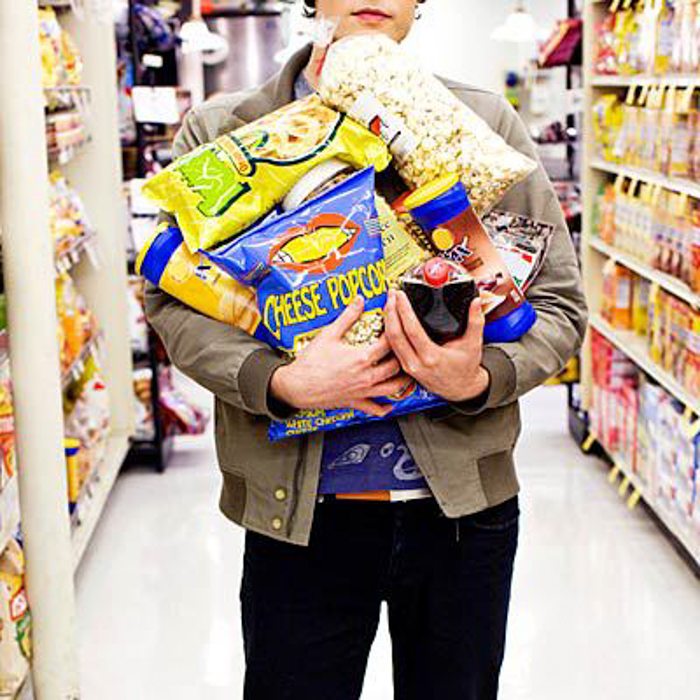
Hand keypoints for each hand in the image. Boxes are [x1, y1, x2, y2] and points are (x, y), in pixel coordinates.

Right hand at [270, 297, 410, 417]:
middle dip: (402, 355)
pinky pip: (374, 409)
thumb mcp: (329, 334)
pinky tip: (390, 404)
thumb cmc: (310, 363)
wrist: (297, 387)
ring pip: (393, 388)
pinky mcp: (355, 402)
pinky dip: (384, 408)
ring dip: (403, 381)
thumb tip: (359, 301)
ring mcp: (363, 391)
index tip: (397, 323)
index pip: (389, 342)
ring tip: (407, 373)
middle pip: (396, 365)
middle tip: (405, 347)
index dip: (395, 330)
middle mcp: (367, 376)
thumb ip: (347, 316)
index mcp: (362, 357)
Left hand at [384, 289, 489, 402]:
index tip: (400, 295)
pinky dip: (389, 330)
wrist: (461, 389)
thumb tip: (476, 301)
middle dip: (390, 311)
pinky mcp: (405, 367)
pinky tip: (390, 317)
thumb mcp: (474, 344)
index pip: (412, 330)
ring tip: (389, 301)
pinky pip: (392, 347)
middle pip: (395, 335)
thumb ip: (476, 321)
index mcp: (432, 357)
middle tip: (391, 293)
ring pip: (390, 341)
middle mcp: (416, 363)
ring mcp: (408, 367)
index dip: (403, 311)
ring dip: (387, 319)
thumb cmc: (466, 367)